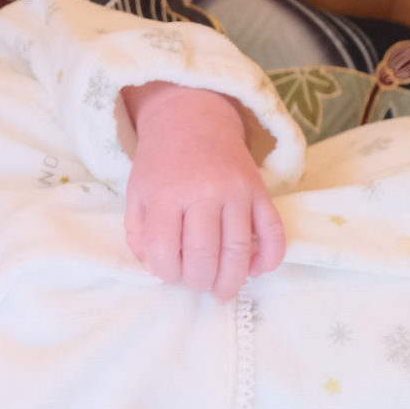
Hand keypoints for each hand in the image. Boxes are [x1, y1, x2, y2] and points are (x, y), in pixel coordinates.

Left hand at [122, 81, 285, 299]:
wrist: (193, 117)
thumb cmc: (161, 164)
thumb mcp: (136, 194)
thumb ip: (139, 234)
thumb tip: (158, 268)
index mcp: (167, 194)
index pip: (166, 251)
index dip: (166, 272)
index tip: (168, 271)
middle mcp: (204, 192)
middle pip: (205, 255)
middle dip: (199, 280)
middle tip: (197, 283)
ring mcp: (237, 191)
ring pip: (239, 249)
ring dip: (232, 280)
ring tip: (222, 291)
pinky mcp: (261, 190)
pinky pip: (273, 230)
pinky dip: (269, 257)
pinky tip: (255, 270)